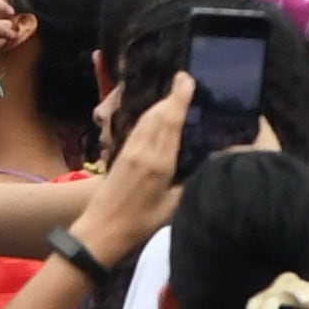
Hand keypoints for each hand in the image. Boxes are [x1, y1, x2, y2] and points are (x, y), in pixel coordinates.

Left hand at [71, 77, 195, 263]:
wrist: (102, 230)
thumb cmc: (141, 223)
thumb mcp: (173, 207)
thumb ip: (189, 184)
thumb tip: (206, 166)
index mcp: (159, 163)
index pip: (171, 122)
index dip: (179, 98)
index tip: (186, 79)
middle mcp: (143, 151)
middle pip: (158, 115)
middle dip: (172, 96)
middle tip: (185, 82)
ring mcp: (129, 151)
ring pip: (146, 119)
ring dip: (160, 104)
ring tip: (175, 96)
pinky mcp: (121, 155)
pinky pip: (139, 128)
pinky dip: (150, 117)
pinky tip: (157, 118)